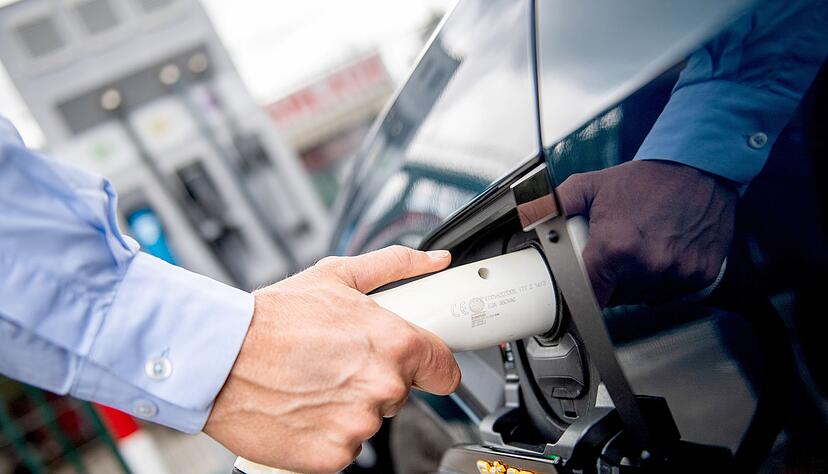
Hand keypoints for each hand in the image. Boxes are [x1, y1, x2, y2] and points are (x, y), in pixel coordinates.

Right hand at [204, 246, 459, 472]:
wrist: (218, 357)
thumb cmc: (272, 318)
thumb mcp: (337, 275)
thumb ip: (396, 265)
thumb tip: (434, 260)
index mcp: (394, 343)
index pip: (444, 369)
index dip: (431, 365)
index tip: (418, 365)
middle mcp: (383, 386)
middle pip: (402, 393)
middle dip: (376, 378)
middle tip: (337, 362)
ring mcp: (358, 425)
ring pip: (370, 419)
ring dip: (350, 406)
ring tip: (313, 382)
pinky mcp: (333, 456)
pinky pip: (344, 446)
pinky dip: (327, 432)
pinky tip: (304, 407)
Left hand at [556, 160, 737, 306]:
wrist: (701, 170)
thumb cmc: (649, 180)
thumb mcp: (593, 185)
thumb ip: (555, 203)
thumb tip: (529, 217)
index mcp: (616, 247)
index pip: (588, 295)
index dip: (581, 295)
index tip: (578, 294)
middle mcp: (647, 265)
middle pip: (616, 295)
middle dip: (611, 279)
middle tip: (618, 249)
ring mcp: (676, 274)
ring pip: (643, 295)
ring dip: (637, 280)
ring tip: (643, 245)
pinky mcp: (699, 276)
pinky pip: (671, 292)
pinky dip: (664, 278)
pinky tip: (664, 251)